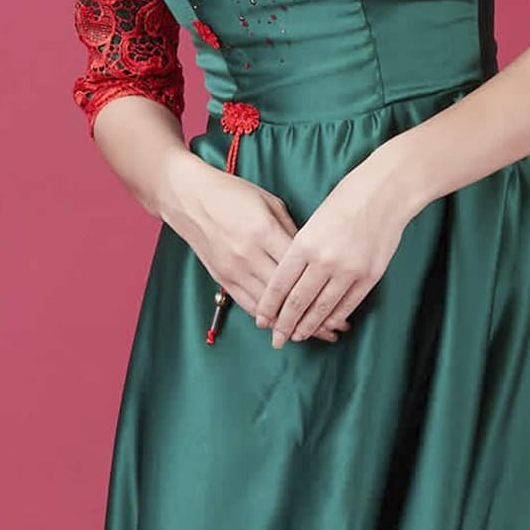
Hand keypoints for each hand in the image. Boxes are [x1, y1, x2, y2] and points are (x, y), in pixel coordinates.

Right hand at [159, 153, 352, 342]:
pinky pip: (247, 304)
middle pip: (286, 294)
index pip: (298, 268)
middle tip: (334, 331)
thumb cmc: (233, 193)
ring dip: (291, 323)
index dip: (320, 290)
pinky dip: (266, 317)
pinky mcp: (222, 278)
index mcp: (264, 231)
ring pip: (267, 306)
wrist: (190, 197)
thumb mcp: (270, 203)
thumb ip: (291, 231)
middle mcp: (248, 254)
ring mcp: (233, 269)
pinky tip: (282, 325)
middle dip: (311, 315)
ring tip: (313, 335)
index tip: (340, 303)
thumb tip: (311, 257)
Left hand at [251, 147, 412, 346]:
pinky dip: (333, 318)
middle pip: (297, 302)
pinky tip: (325, 325)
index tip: (261, 320)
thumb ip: (300, 250)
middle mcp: (324, 260)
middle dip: (284, 324)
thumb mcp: (312, 220)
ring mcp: (348, 271)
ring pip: (322, 308)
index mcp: (305, 243)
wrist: (384, 193)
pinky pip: (346, 305)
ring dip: (308, 326)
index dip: (269, 306)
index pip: (280, 284)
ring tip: (297, 336)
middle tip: (276, 339)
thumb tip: (287, 281)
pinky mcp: (369, 277)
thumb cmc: (346, 199)